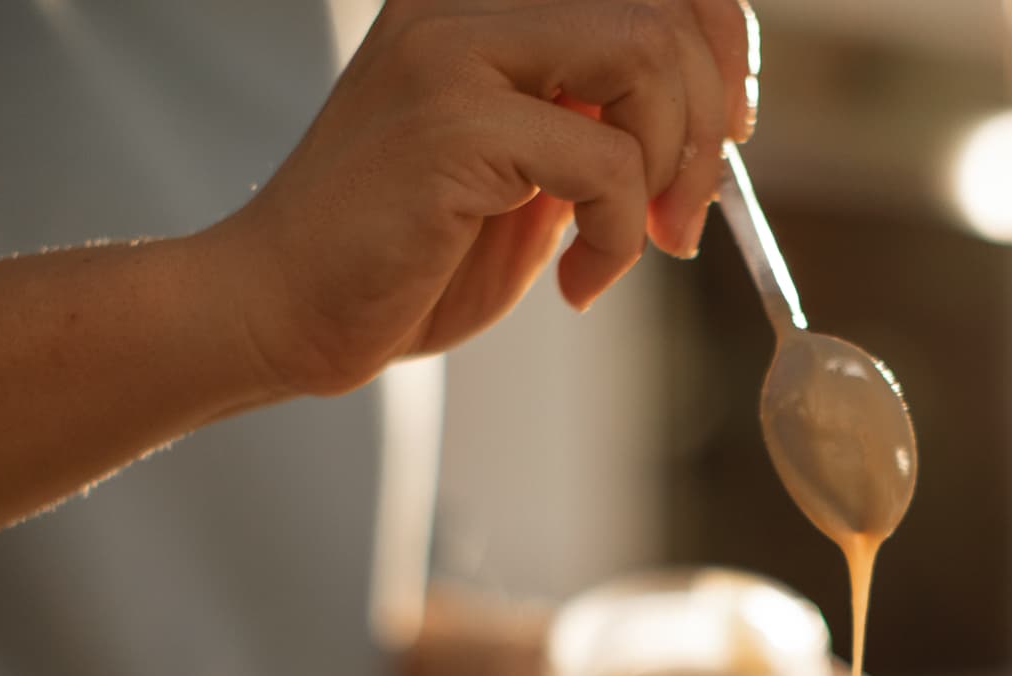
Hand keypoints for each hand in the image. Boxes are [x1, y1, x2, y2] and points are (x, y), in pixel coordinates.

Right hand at [206, 0, 757, 398]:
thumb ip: (600, 124)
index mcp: (485, 1)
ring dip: (674, 172)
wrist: (284, 310)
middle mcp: (466, 2)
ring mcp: (453, 50)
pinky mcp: (451, 123)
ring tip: (639, 244)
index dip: (720, 43)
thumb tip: (716, 117)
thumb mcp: (531, 172)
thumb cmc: (408, 254)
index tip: (728, 134)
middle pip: (663, 9)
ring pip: (646, 59)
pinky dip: (617, 240)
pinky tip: (577, 286)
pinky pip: (605, 164)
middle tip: (686, 215)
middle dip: (709, 124)